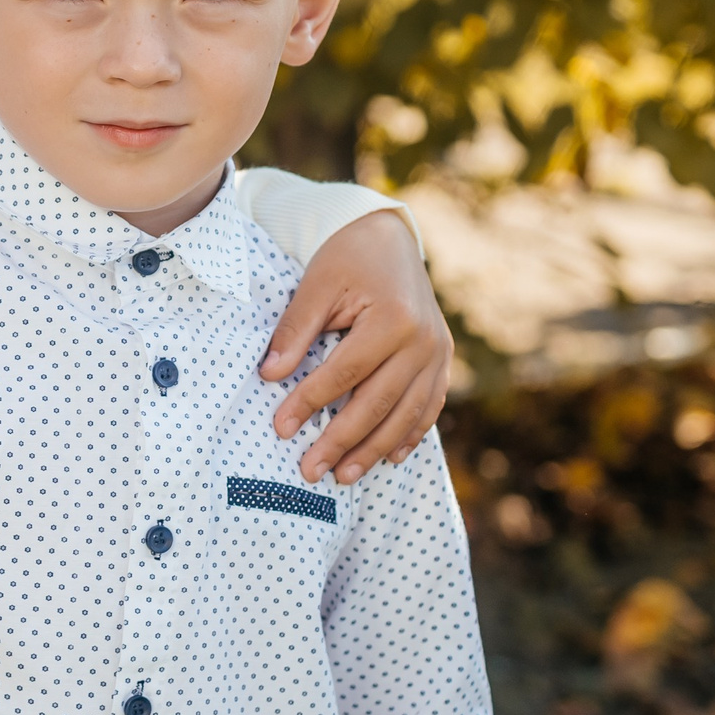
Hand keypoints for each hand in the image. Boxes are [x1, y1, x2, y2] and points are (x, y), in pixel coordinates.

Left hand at [261, 209, 451, 484]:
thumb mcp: (315, 285)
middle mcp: (424, 341)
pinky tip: (387, 457)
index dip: (310, 402)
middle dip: (342, 441)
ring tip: (344, 476)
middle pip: (378, 402)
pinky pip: (429, 406)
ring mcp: (439, 353)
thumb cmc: (346, 258)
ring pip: (406, 414)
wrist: (389, 238)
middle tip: (310, 470)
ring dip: (374, 449)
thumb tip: (270, 375)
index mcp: (393, 319)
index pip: (345, 372)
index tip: (280, 427)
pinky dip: (409, 434)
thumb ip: (295, 330)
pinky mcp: (444, 360)